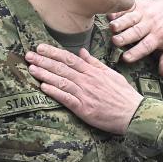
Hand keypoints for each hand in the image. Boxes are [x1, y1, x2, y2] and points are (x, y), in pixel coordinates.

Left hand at [25, 45, 143, 134]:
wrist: (133, 113)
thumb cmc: (124, 95)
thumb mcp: (111, 74)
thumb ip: (95, 63)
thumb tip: (82, 52)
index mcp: (93, 72)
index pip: (70, 59)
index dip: (54, 53)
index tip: (40, 48)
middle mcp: (87, 81)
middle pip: (62, 68)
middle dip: (44, 61)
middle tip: (29, 55)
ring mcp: (85, 94)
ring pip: (62, 81)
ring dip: (45, 74)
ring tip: (31, 68)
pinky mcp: (84, 108)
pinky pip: (66, 98)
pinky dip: (55, 92)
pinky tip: (43, 87)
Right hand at [108, 0, 162, 77]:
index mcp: (158, 37)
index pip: (146, 46)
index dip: (136, 52)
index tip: (126, 58)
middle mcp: (150, 25)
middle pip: (136, 32)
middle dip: (125, 37)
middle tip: (115, 42)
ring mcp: (142, 13)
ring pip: (130, 18)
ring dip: (120, 22)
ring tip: (112, 27)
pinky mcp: (136, 5)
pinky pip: (126, 7)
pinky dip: (118, 11)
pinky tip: (110, 14)